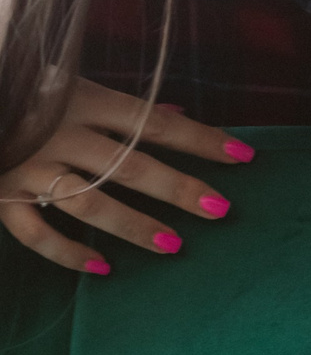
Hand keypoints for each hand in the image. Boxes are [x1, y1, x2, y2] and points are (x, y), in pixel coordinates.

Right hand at [0, 78, 249, 273]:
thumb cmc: (25, 91)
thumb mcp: (71, 86)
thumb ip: (121, 107)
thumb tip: (176, 115)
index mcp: (84, 101)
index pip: (154, 124)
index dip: (200, 139)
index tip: (243, 155)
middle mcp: (59, 135)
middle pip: (129, 165)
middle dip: (177, 188)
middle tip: (219, 209)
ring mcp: (29, 168)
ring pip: (87, 203)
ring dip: (132, 225)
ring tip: (173, 245)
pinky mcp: (1, 195)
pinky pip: (36, 233)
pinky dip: (67, 253)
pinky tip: (103, 268)